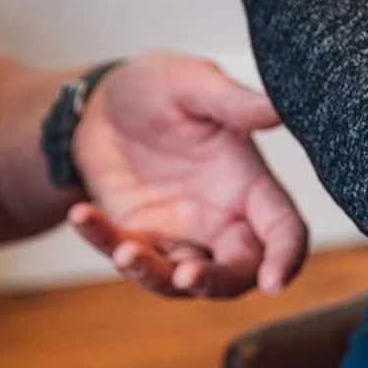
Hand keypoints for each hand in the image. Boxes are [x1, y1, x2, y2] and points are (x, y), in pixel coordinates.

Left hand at [67, 53, 307, 297]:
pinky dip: (103, 242)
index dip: (286, 259)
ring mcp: (183, 237)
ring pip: (181, 280)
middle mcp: (224, 220)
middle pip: (238, 273)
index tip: (274, 282)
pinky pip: (128, 256)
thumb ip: (234, 103)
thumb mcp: (193, 84)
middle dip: (216, 283)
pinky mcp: (141, 240)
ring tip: (126, 252)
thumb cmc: (157, 88)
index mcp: (250, 186)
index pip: (284, 232)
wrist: (99, 104)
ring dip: (155, 275)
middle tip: (187, 276)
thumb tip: (279, 106)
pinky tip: (82, 214)